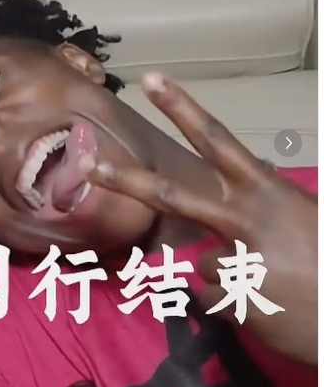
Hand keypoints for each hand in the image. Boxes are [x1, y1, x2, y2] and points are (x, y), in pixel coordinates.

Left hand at [83, 72, 316, 365]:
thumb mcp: (304, 217)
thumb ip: (262, 207)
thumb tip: (227, 218)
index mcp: (267, 190)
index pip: (217, 139)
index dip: (182, 108)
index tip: (150, 80)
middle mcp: (244, 218)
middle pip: (170, 194)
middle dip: (123, 178)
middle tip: (86, 164)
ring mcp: (232, 260)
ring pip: (203, 262)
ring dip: (231, 274)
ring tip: (277, 285)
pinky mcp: (229, 300)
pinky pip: (214, 297)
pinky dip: (236, 302)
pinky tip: (271, 306)